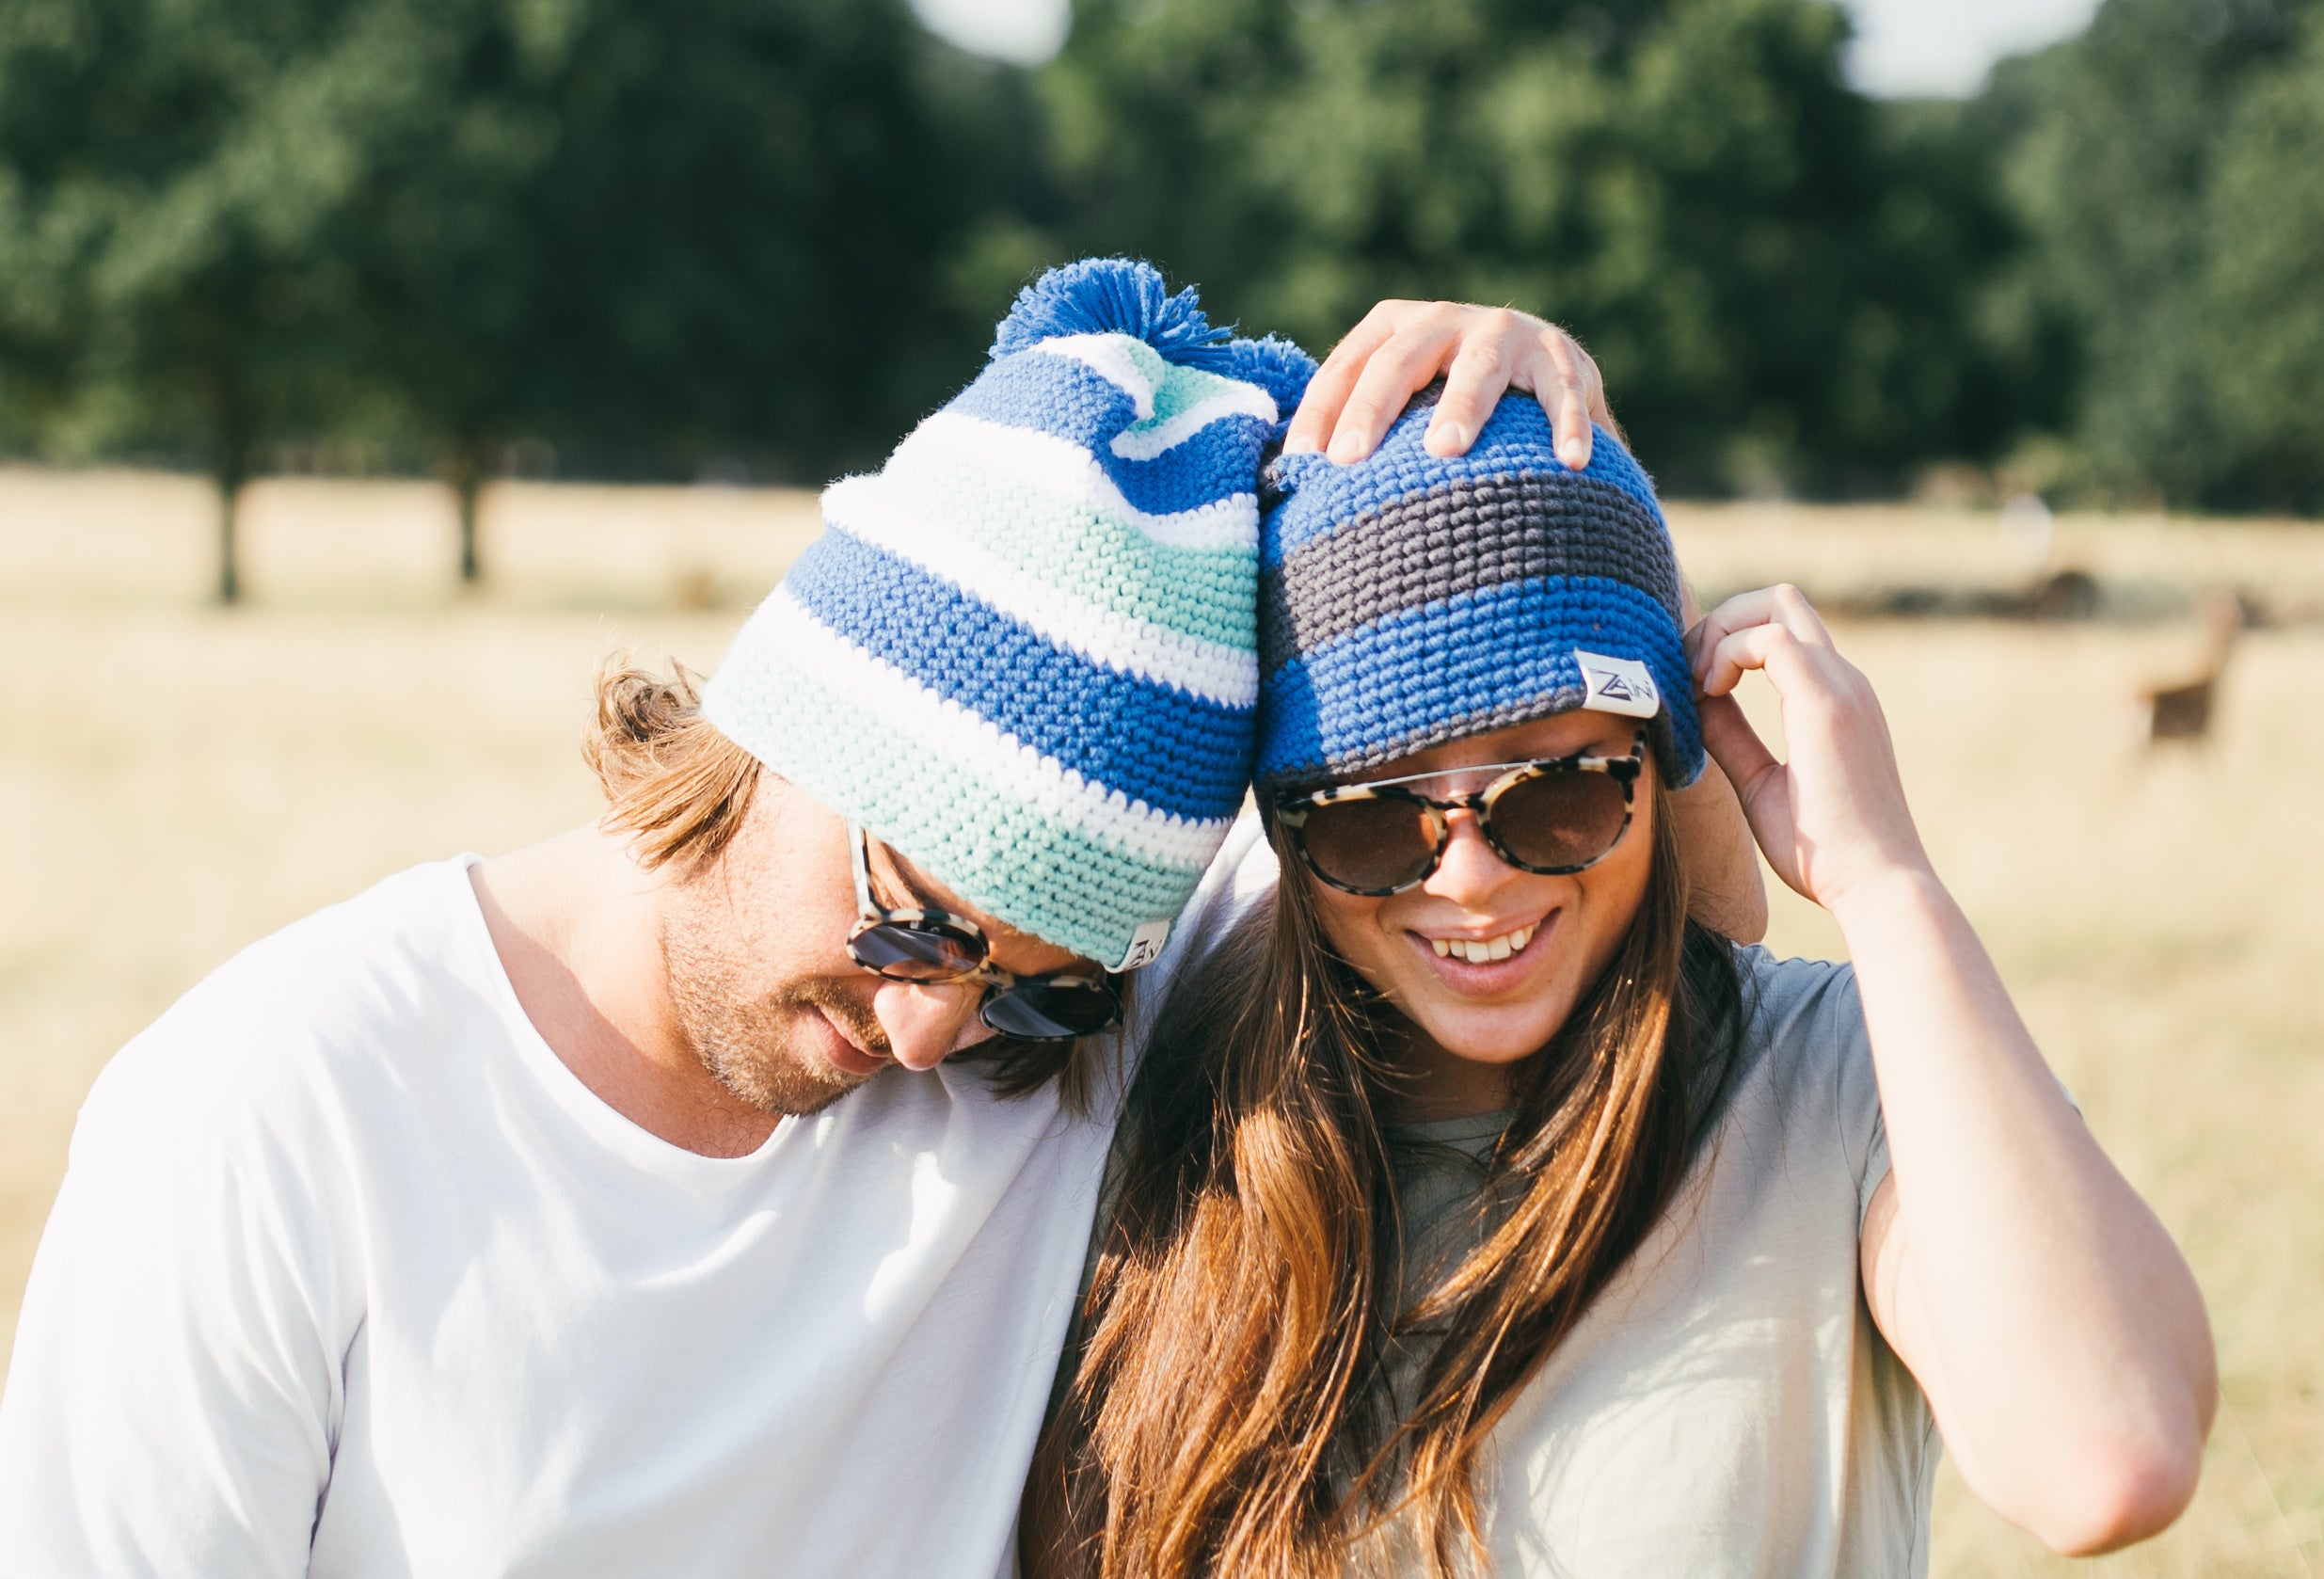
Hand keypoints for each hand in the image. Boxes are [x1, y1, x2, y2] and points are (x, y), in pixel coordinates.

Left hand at [1282, 301, 1614, 467]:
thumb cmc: (1442, 402)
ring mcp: (1505, 336)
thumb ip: (1350, 427)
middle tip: (1349, 459)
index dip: (1318, 414)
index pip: (1344, 368)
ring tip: (1445, 450)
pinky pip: (1563, 394)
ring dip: (1462, 406)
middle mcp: (1444, 322)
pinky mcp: (1561, 361)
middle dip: (1372, 409)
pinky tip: (1570, 463)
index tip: (1299, 465)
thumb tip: (1277, 486)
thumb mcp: (1399, 400)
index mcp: (1393, 330)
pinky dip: (1569, 426)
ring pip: (1479, 369)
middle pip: (1399, 362)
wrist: (1540, 368)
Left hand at [1690, 585, 1931, 913]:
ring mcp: (1841, 687)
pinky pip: (1769, 640)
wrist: (1875, 885)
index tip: (1696, 688)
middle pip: (1779, 600)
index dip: (1726, 642)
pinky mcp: (1827, 703)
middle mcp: (1844, 681)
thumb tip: (1694, 704)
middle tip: (1689, 672)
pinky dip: (1726, 652)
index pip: (1781, 630)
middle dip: (1720, 620)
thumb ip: (1732, 737)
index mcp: (1834, 698)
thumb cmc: (1824, 851)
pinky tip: (1709, 692)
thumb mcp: (1761, 783)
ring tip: (1698, 684)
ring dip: (1720, 632)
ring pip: (1776, 604)